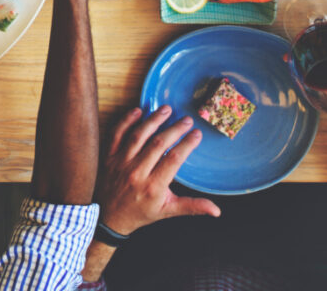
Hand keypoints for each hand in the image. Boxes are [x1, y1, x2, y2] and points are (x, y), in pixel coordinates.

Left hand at [97, 106, 221, 234]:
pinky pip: (117, 134)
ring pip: (138, 136)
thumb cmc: (141, 212)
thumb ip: (192, 206)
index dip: (187, 144)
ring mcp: (121, 163)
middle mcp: (136, 172)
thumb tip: (217, 211)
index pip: (174, 160)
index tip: (197, 134)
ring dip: (153, 120)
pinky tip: (138, 111)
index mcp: (153, 187)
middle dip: (175, 129)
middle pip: (158, 144)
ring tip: (166, 109)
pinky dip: (126, 121)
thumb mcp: (167, 211)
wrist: (109, 218)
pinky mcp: (109, 156)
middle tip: (186, 119)